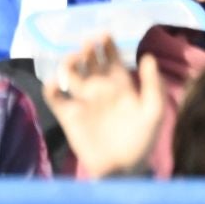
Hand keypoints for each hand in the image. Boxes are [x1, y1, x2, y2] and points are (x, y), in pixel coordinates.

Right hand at [44, 34, 165, 178]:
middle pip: (89, 61)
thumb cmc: (141, 141)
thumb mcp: (153, 113)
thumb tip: (148, 56)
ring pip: (70, 74)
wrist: (122, 170)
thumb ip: (153, 86)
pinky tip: (55, 84)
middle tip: (87, 44)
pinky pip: (55, 97)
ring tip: (73, 60)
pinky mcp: (68, 115)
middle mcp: (99, 88)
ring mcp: (83, 101)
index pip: (111, 58)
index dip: (107, 44)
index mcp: (120, 85)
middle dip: (88, 50)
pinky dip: (51, 88)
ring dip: (69, 63)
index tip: (104, 34)